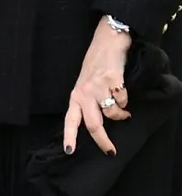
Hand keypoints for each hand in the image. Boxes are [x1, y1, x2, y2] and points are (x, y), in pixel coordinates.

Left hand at [63, 19, 132, 156]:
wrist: (107, 43)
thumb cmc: (95, 67)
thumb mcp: (85, 86)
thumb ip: (88, 104)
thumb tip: (96, 126)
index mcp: (75, 96)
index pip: (70, 120)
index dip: (70, 136)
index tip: (69, 151)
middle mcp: (84, 93)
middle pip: (93, 124)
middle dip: (103, 141)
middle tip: (111, 151)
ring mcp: (98, 87)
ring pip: (112, 114)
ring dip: (121, 115)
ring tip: (122, 109)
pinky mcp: (112, 81)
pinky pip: (123, 101)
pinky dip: (125, 100)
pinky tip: (122, 92)